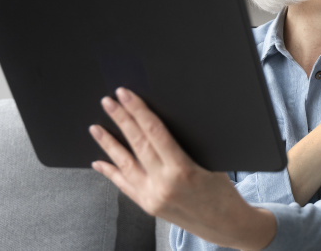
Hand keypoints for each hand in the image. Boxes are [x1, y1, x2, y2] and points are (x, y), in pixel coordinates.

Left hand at [89, 87, 274, 249]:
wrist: (225, 225)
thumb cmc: (223, 192)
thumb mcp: (211, 162)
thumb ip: (186, 146)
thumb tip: (162, 124)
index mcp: (182, 169)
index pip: (154, 132)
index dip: (138, 111)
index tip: (126, 95)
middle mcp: (163, 184)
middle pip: (137, 144)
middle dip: (121, 119)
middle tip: (108, 101)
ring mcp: (152, 197)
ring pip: (125, 164)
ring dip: (108, 144)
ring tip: (95, 127)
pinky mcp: (148, 206)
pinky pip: (124, 186)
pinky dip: (111, 172)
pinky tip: (100, 162)